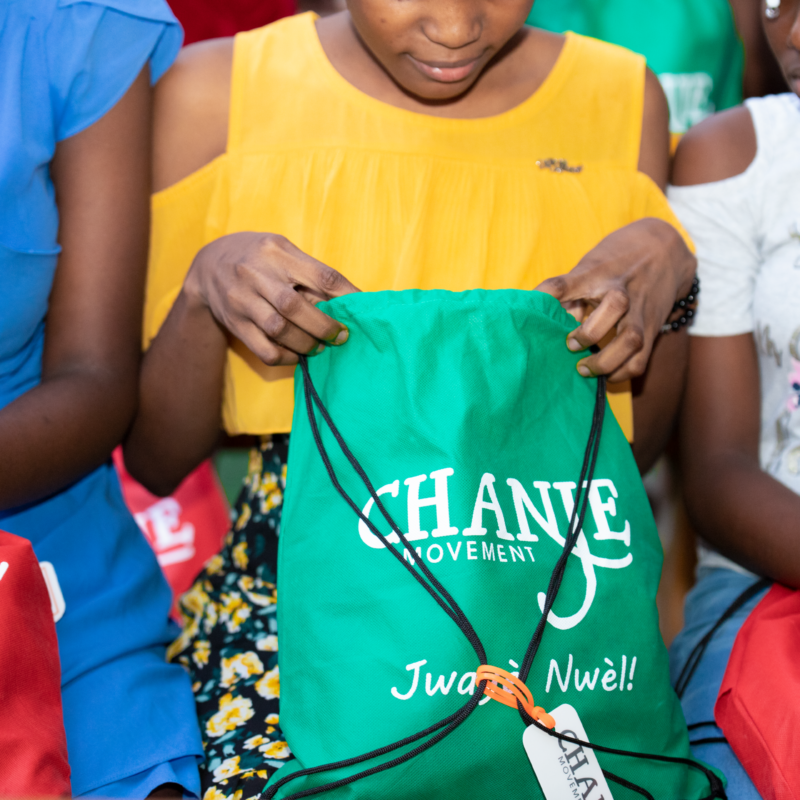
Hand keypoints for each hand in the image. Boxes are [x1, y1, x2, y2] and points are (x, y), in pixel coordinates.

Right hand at [184, 232, 359, 365]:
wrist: (207, 265)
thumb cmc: (259, 257)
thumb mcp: (282, 250)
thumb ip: (310, 272)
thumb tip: (348, 301)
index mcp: (277, 252)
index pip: (320, 275)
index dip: (347, 295)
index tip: (362, 309)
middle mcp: (256, 274)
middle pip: (295, 307)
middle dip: (324, 326)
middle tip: (340, 336)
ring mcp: (242, 300)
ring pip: (278, 330)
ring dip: (306, 344)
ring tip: (319, 347)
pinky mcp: (235, 323)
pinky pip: (264, 349)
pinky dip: (285, 357)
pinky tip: (296, 355)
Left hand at [535, 218, 695, 381]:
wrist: (665, 250)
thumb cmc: (614, 263)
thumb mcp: (589, 268)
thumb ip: (568, 294)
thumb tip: (550, 326)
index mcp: (596, 274)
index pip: (566, 282)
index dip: (546, 295)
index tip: (532, 307)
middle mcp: (621, 291)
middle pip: (614, 306)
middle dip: (589, 333)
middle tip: (570, 345)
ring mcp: (640, 311)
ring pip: (631, 340)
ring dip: (606, 361)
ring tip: (584, 369)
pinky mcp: (652, 329)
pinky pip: (641, 359)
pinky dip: (622, 373)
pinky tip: (606, 374)